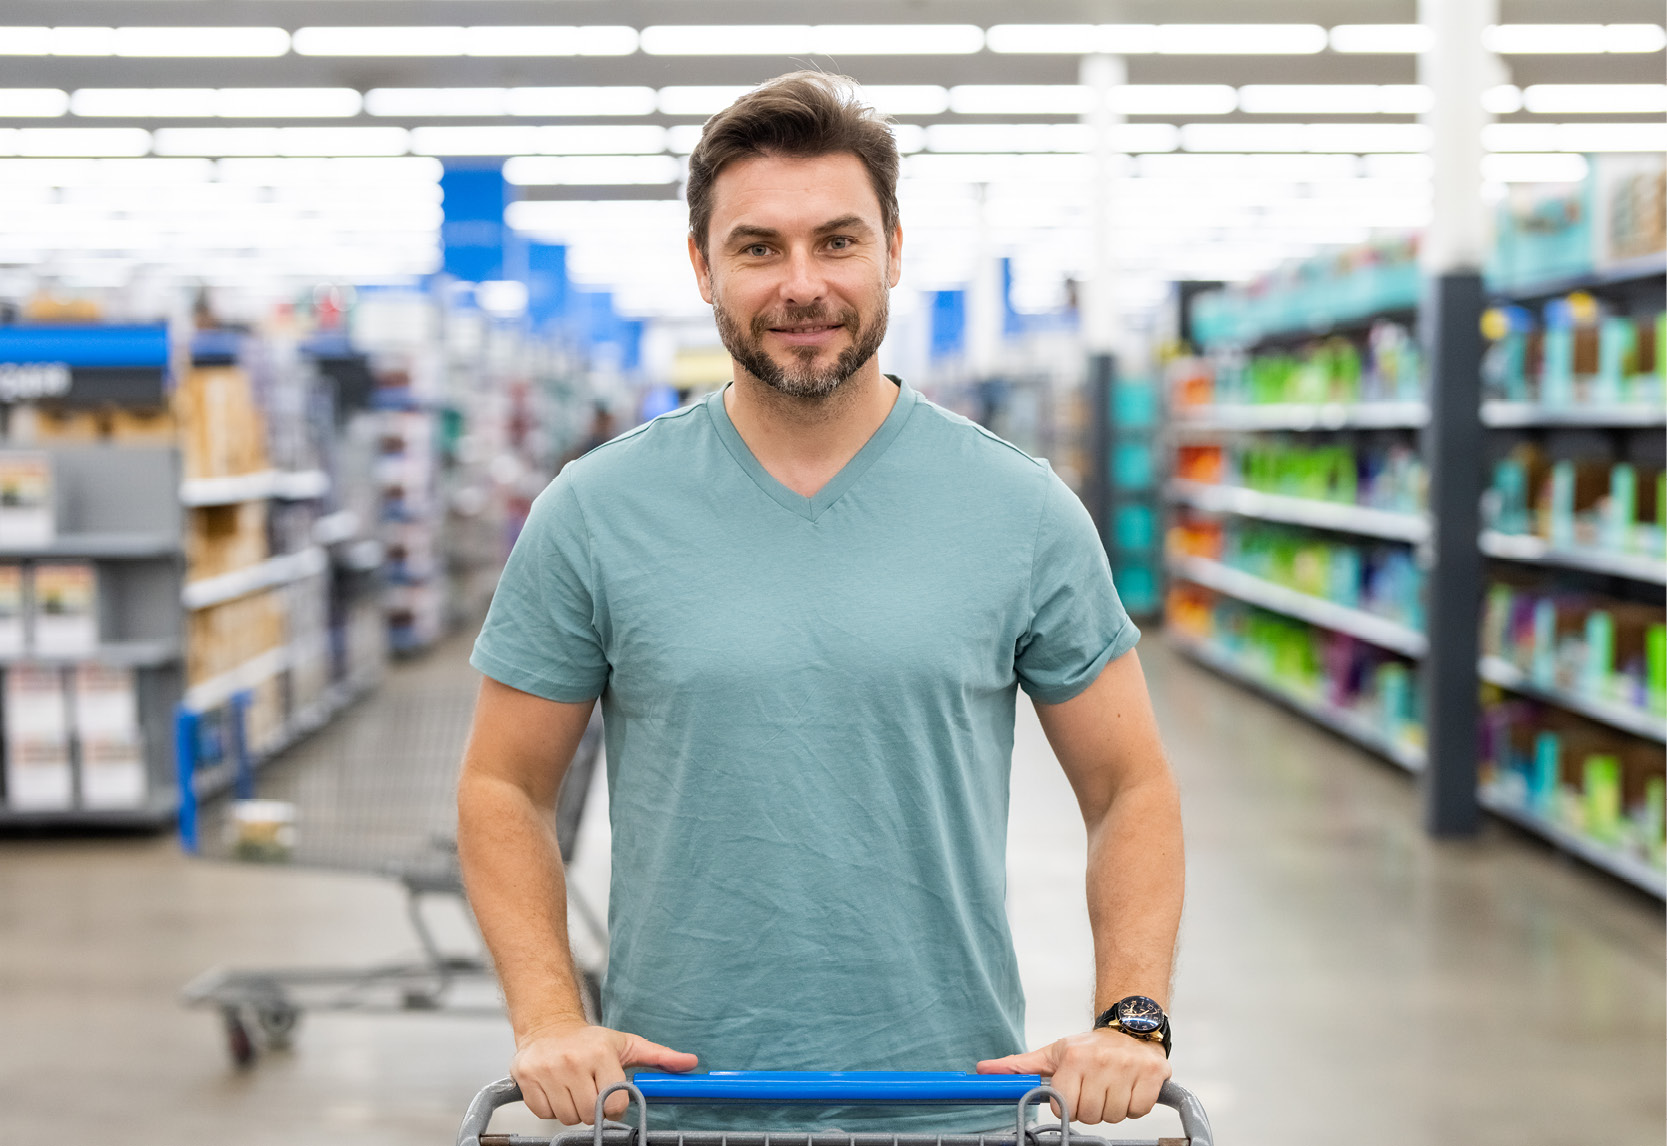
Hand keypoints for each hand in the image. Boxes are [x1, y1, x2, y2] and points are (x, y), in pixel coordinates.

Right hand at [511, 1020, 697, 1124]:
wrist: (549, 1026)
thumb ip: (660, 1057)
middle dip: (593, 1108)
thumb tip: (690, 1063)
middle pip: (589, 1113)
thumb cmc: (590, 1040)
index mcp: (600, 1052)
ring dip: (572, 1109)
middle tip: (591, 1091)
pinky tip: (557, 1089)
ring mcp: (546, 1070)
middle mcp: (572, 1060)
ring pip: (566, 1116)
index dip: (614, 1104)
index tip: (610, 1092)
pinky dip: (551, 1107)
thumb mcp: (628, 1045)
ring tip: (574, 1088)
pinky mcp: (526, 1078)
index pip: (614, 1103)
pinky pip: (543, 1113)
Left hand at [976, 1028, 1170, 1124]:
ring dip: (1114, 1107)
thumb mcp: (1052, 1054)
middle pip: (1092, 1115)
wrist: (1129, 1026)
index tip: (1074, 1091)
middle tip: (1095, 1088)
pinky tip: (1130, 1087)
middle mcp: (1103, 1061)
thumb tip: (983, 1070)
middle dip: (1092, 1107)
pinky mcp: (1155, 1073)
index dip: (1070, 1104)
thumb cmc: (1088, 1047)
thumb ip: (1019, 1067)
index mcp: (1074, 1057)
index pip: (1067, 1106)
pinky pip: (1141, 1110)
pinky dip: (1136, 1104)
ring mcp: (1130, 1067)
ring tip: (1112, 1086)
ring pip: (1117, 1115)